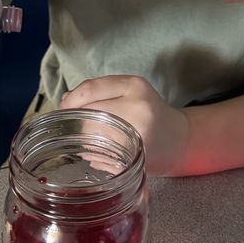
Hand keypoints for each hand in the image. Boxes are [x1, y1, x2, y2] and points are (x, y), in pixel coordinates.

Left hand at [60, 75, 189, 175]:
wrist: (179, 139)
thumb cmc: (148, 113)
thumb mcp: (129, 92)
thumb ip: (99, 91)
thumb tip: (65, 101)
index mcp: (134, 85)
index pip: (89, 89)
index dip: (71, 100)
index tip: (64, 108)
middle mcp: (138, 106)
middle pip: (89, 114)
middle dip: (79, 122)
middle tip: (82, 128)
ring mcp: (139, 133)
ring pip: (92, 136)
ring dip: (85, 140)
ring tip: (94, 141)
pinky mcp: (137, 156)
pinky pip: (101, 156)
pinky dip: (94, 156)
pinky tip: (102, 154)